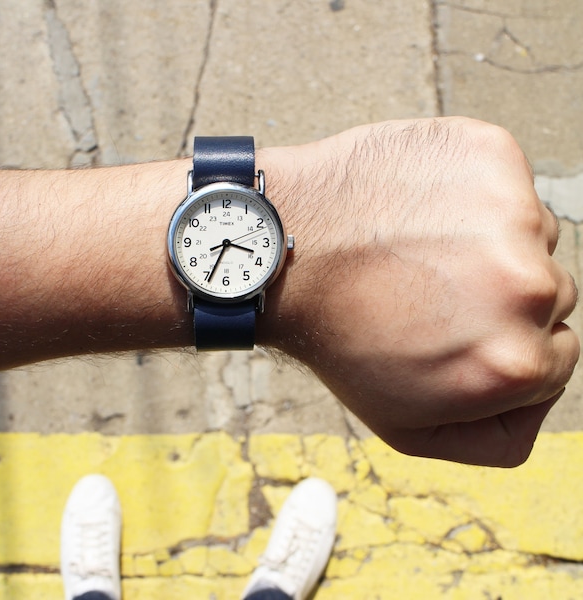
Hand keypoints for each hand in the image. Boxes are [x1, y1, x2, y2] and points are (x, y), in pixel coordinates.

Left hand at [260, 117, 578, 466]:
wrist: (285, 250)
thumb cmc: (338, 336)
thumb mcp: (408, 427)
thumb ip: (494, 439)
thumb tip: (539, 405)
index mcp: (516, 363)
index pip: (556, 357)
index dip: (503, 346)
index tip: (456, 330)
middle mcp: (529, 288)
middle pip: (550, 296)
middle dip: (498, 299)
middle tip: (429, 291)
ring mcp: (512, 213)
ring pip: (530, 238)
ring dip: (486, 245)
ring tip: (419, 250)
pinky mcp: (491, 155)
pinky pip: (507, 186)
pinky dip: (472, 197)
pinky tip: (421, 212)